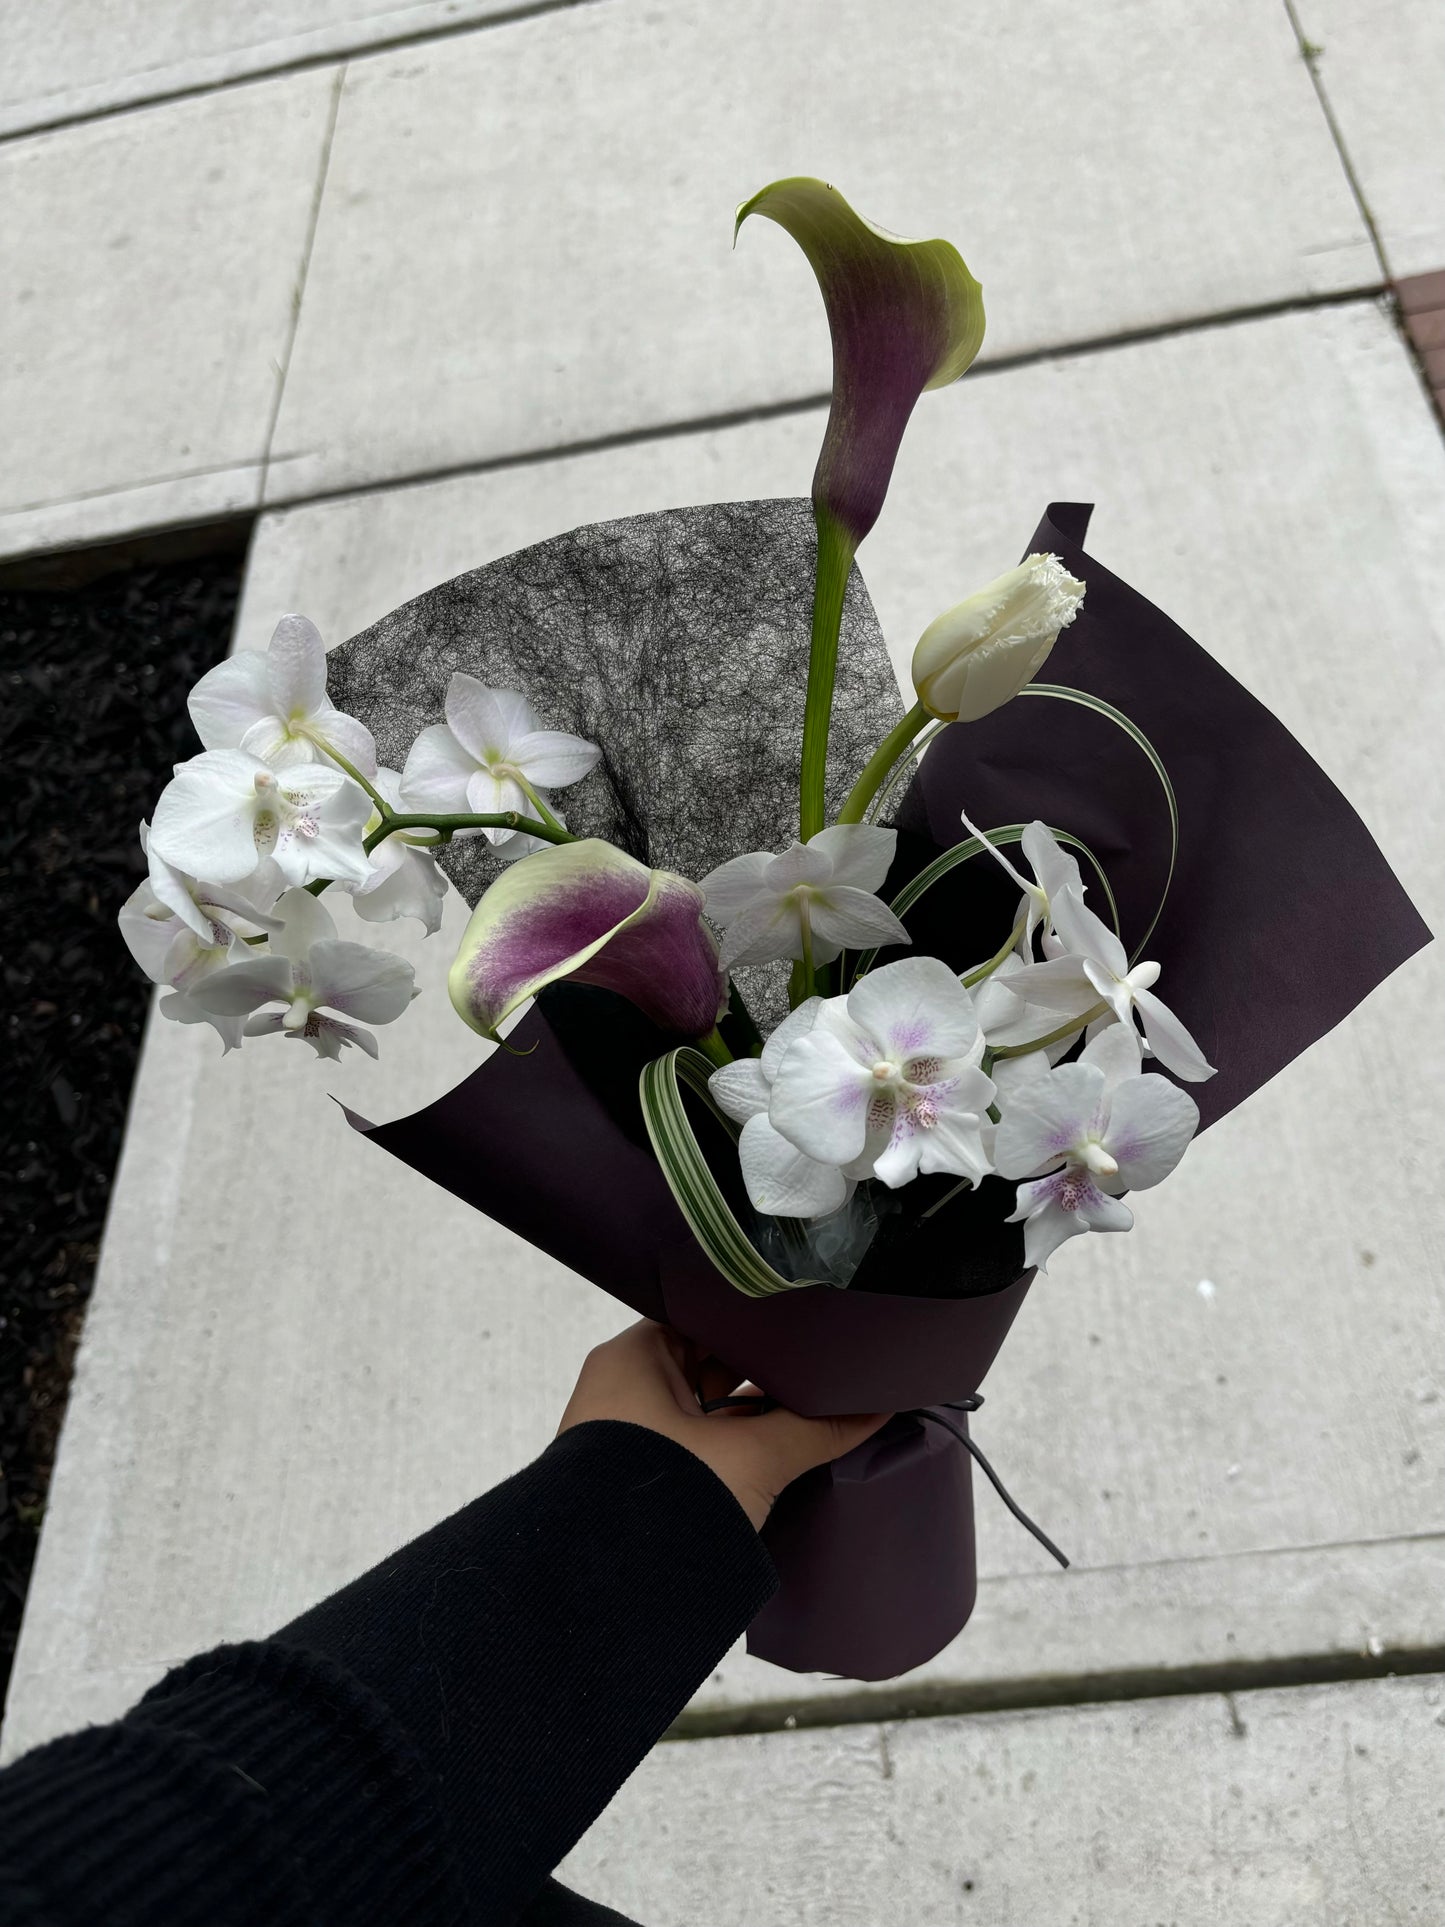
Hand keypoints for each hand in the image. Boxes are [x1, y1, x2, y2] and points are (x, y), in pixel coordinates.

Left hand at [558, 1320, 889, 1530]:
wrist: (608, 1598)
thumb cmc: (663, 1505)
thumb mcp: (752, 1458)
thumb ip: (816, 1427)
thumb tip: (877, 1407)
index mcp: (635, 1356)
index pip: (705, 1312)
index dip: (757, 1318)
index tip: (806, 1321)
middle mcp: (627, 1386)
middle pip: (710, 1359)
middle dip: (764, 1368)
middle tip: (824, 1364)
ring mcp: (634, 1432)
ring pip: (709, 1405)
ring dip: (754, 1412)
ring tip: (818, 1404)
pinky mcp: (645, 1474)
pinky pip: (701, 1441)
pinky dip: (738, 1442)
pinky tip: (785, 1447)